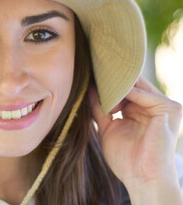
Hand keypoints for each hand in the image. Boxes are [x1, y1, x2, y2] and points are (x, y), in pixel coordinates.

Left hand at [89, 77, 182, 203]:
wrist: (142, 178)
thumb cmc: (126, 159)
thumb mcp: (107, 128)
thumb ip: (99, 108)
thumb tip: (89, 89)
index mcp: (142, 109)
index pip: (125, 88)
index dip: (107, 85)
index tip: (89, 82)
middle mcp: (154, 105)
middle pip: (131, 83)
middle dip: (111, 82)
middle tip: (91, 79)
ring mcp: (164, 106)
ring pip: (136, 85)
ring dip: (115, 88)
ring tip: (98, 92)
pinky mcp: (169, 109)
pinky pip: (143, 94)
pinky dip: (125, 94)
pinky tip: (110, 101)